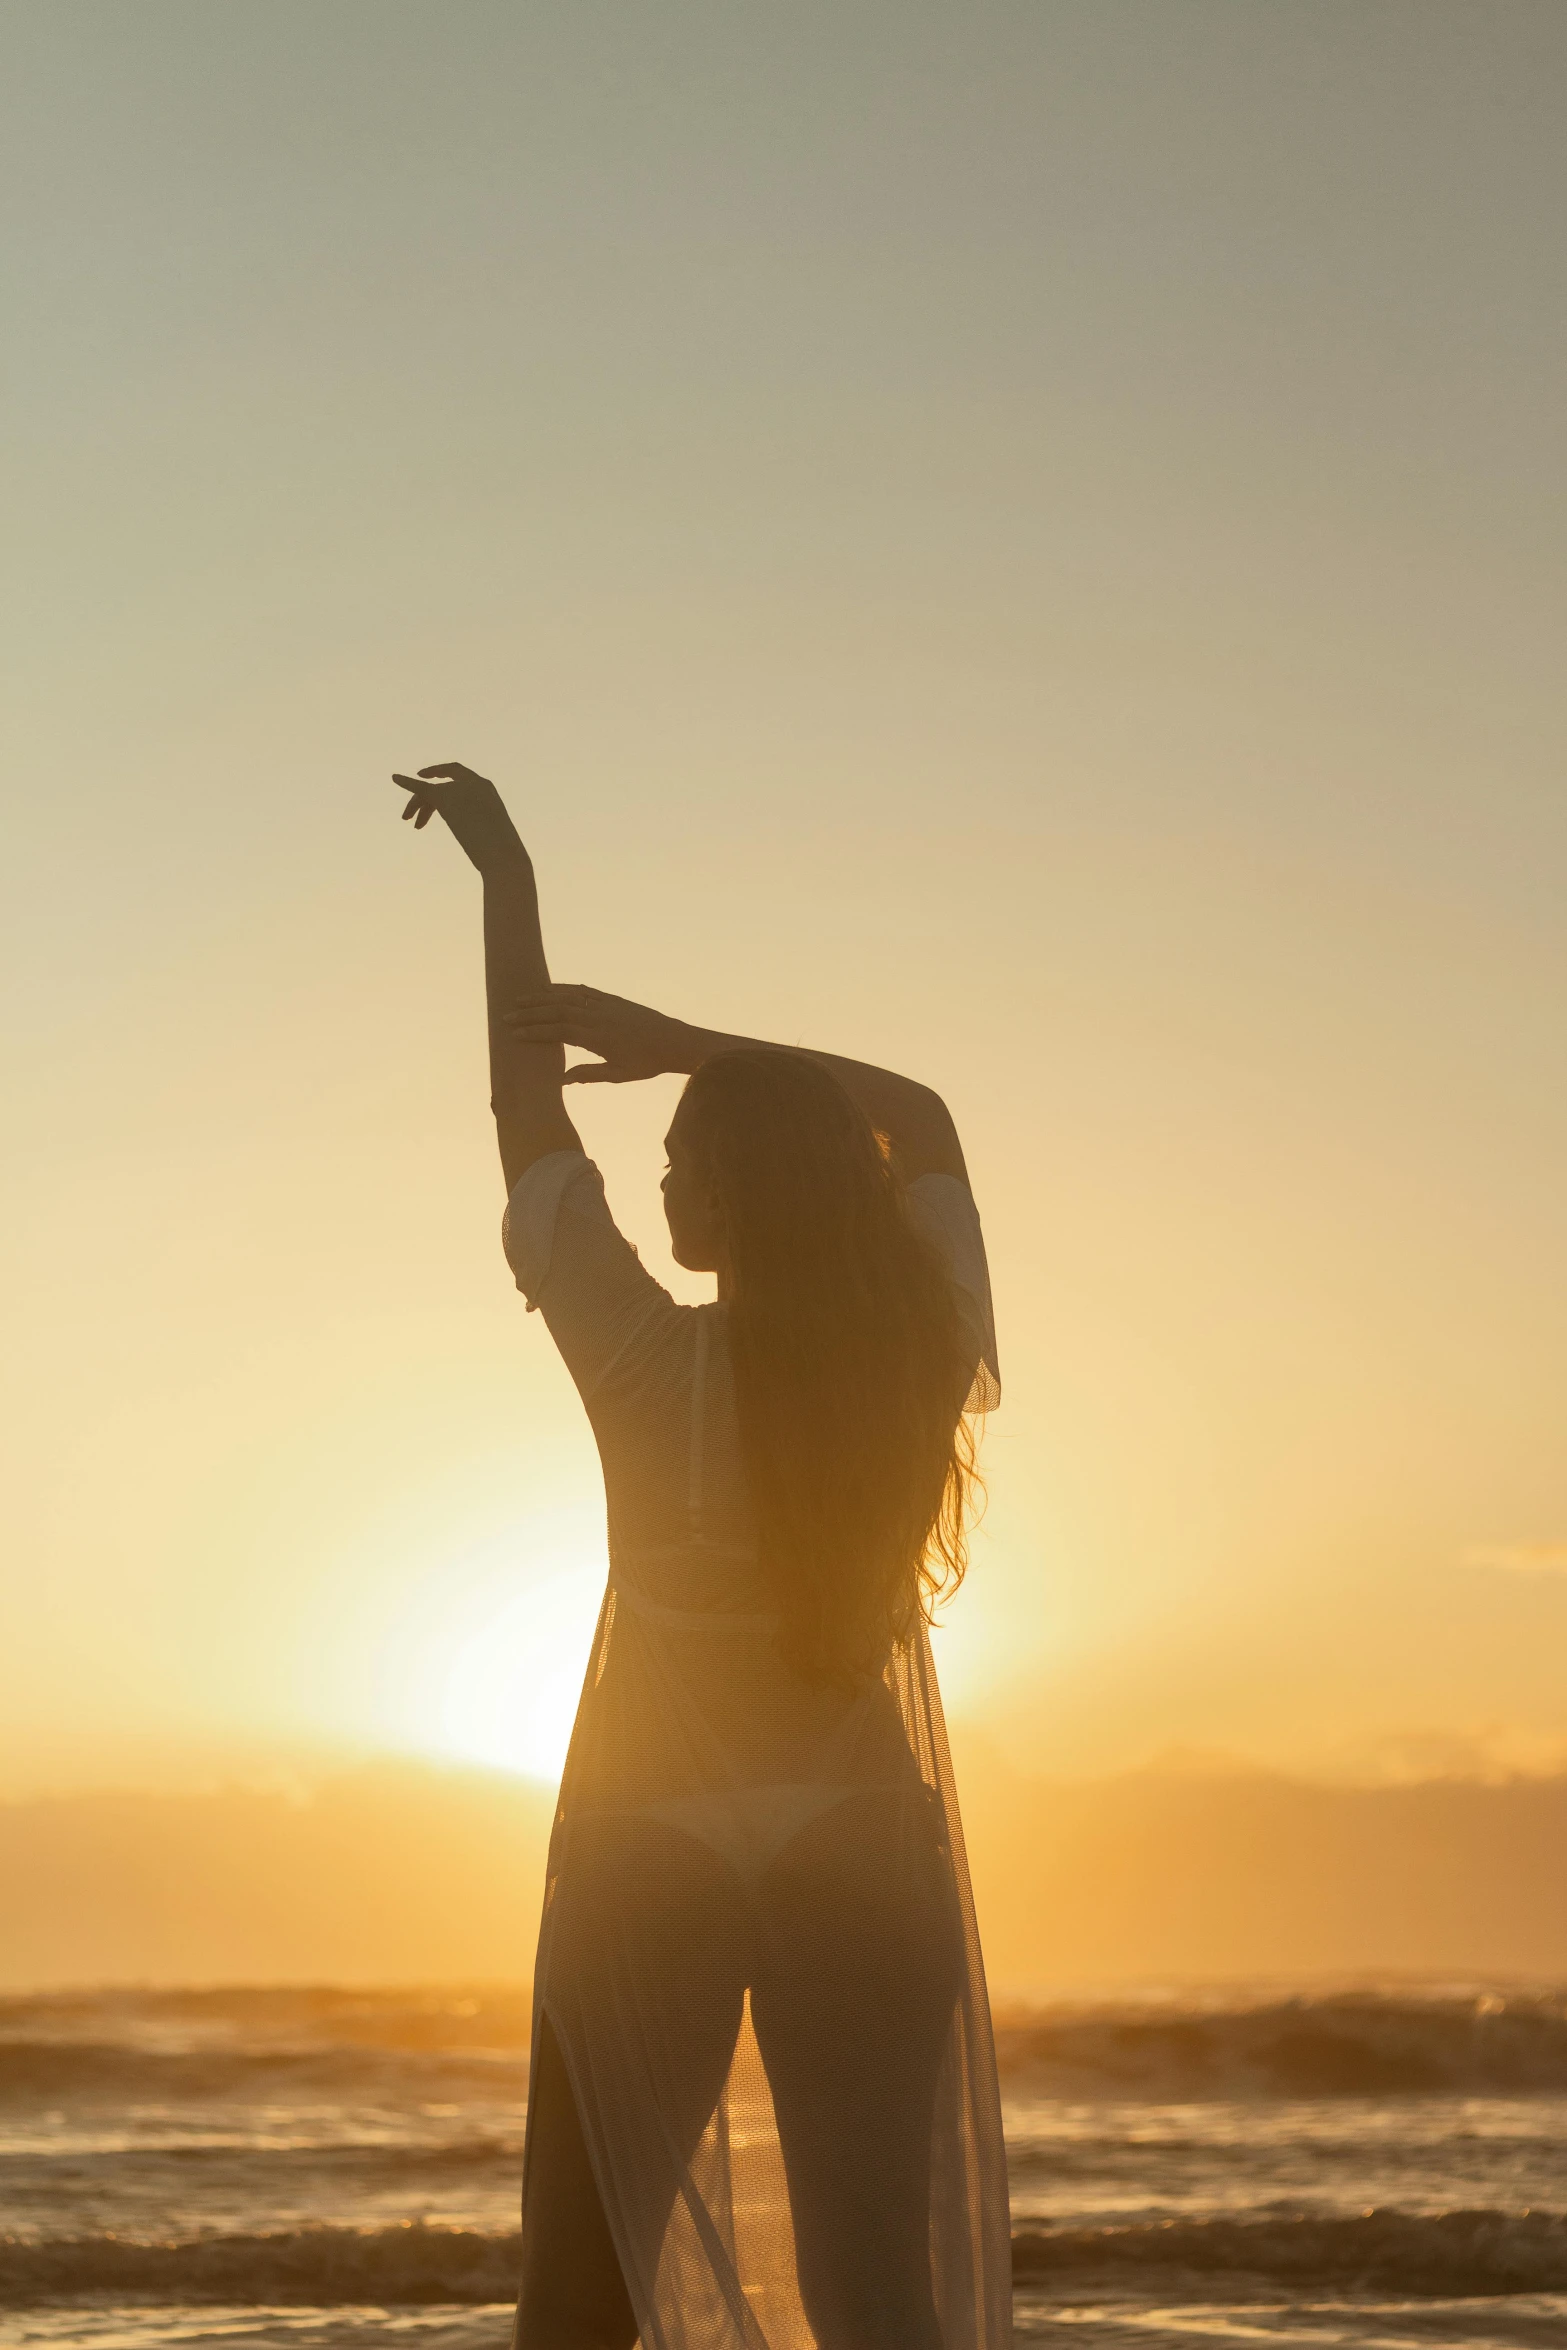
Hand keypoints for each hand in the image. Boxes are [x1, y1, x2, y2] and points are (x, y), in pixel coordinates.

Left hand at [392, 762, 525, 875]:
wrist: (501, 854)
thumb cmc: (504, 853)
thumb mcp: (494, 835)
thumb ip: (485, 831)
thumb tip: (484, 848)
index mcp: (486, 788)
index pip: (461, 775)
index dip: (443, 775)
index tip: (428, 780)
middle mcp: (473, 783)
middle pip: (440, 785)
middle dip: (425, 798)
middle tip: (411, 817)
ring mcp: (458, 789)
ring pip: (428, 791)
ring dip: (416, 804)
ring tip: (409, 822)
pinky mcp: (444, 797)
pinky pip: (420, 788)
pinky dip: (406, 783)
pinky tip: (395, 779)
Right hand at [503, 985, 689, 1084]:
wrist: (674, 1041)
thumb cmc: (647, 1063)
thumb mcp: (618, 1074)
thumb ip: (588, 1075)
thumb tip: (560, 1080)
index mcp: (598, 1037)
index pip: (559, 1031)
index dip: (535, 1032)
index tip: (513, 1035)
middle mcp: (599, 1017)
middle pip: (557, 1010)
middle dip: (530, 1013)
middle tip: (506, 1016)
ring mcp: (605, 1005)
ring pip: (568, 996)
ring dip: (542, 997)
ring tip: (520, 998)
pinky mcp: (613, 999)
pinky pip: (584, 990)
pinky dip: (565, 988)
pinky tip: (550, 989)